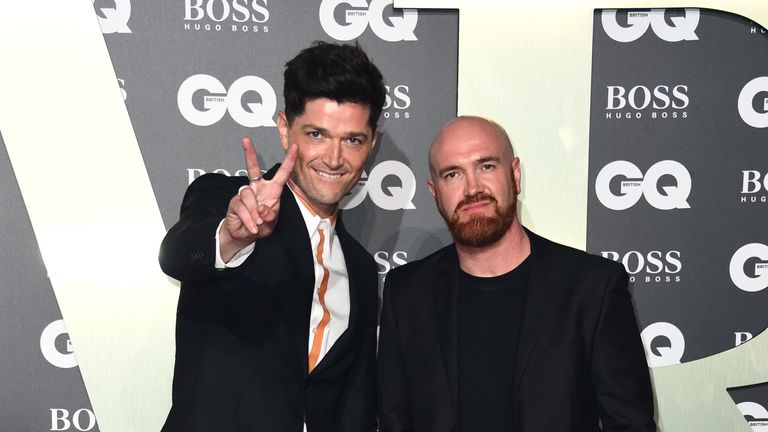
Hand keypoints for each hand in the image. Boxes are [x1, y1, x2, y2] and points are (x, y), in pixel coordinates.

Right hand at [221, 137, 297, 254]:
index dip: (289, 161)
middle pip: (252, 168)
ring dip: (254, 213)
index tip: (295, 147)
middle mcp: (257, 189)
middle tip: (246, 140)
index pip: (282, 174)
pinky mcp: (235, 202)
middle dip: (249, 154)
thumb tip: (262, 209)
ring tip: (257, 224)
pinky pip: (242, 207)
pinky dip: (248, 219)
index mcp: (271, 190)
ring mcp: (245, 195)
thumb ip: (270, 216)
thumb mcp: (271, 223)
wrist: (245, 236)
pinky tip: (252, 227)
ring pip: (248, 196)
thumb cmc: (261, 226)